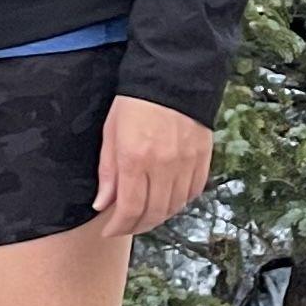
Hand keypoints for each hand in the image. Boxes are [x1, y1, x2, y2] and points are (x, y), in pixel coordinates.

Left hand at [94, 96, 215, 239]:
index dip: (118, 226)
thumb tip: (102, 204)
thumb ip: (108, 171)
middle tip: (125, 227)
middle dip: (136, 226)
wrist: (173, 75)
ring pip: (174, 206)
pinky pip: (193, 192)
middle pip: (153, 213)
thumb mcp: (111, 132)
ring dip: (158, 217)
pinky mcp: (202, 158)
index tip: (109, 230)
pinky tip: (167, 200)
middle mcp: (163, 164)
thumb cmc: (136, 101)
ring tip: (144, 216)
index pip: (129, 208)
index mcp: (135, 157)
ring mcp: (186, 162)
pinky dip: (179, 202)